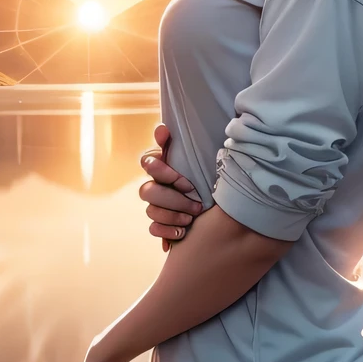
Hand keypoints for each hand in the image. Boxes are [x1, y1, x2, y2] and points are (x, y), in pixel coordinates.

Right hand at [139, 122, 206, 249]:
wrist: (215, 201)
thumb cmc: (203, 174)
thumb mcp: (197, 156)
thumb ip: (178, 143)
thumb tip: (162, 129)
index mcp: (160, 165)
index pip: (147, 163)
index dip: (163, 172)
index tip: (186, 181)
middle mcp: (154, 185)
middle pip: (147, 192)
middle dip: (173, 199)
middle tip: (196, 204)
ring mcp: (155, 205)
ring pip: (151, 211)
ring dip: (172, 216)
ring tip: (191, 218)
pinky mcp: (159, 224)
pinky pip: (154, 229)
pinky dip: (167, 232)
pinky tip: (182, 232)